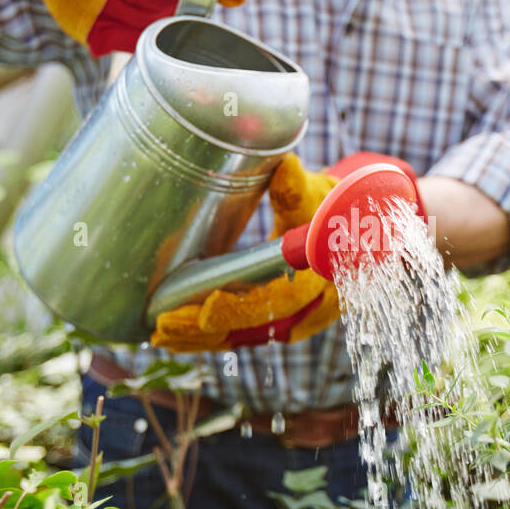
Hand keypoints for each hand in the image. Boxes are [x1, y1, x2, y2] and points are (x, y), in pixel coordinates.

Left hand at [150, 155, 342, 351]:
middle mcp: (313, 307)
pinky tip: (178, 339)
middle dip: (207, 331)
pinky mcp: (281, 323)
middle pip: (256, 328)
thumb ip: (297, 189)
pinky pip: (245, 335)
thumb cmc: (327, 207)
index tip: (205, 309)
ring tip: (161, 335)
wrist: (348, 228)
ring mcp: (297, 319)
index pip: (279, 301)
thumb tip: (287, 168)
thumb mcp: (315, 195)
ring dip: (203, 340)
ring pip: (247, 337)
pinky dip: (211, 339)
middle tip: (164, 326)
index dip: (242, 308)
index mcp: (322, 277)